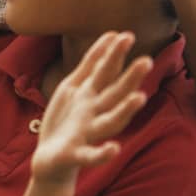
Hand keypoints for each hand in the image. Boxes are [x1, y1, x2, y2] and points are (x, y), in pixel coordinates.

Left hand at [31, 32, 151, 186]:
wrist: (49, 160)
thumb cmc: (65, 120)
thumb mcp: (74, 87)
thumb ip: (92, 64)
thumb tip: (113, 34)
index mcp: (92, 96)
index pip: (106, 72)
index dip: (115, 55)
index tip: (127, 35)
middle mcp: (96, 113)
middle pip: (115, 94)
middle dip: (130, 78)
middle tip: (147, 61)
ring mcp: (89, 134)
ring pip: (111, 122)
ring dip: (125, 110)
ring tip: (140, 98)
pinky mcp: (77, 155)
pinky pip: (92, 155)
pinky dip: (103, 153)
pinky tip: (114, 148)